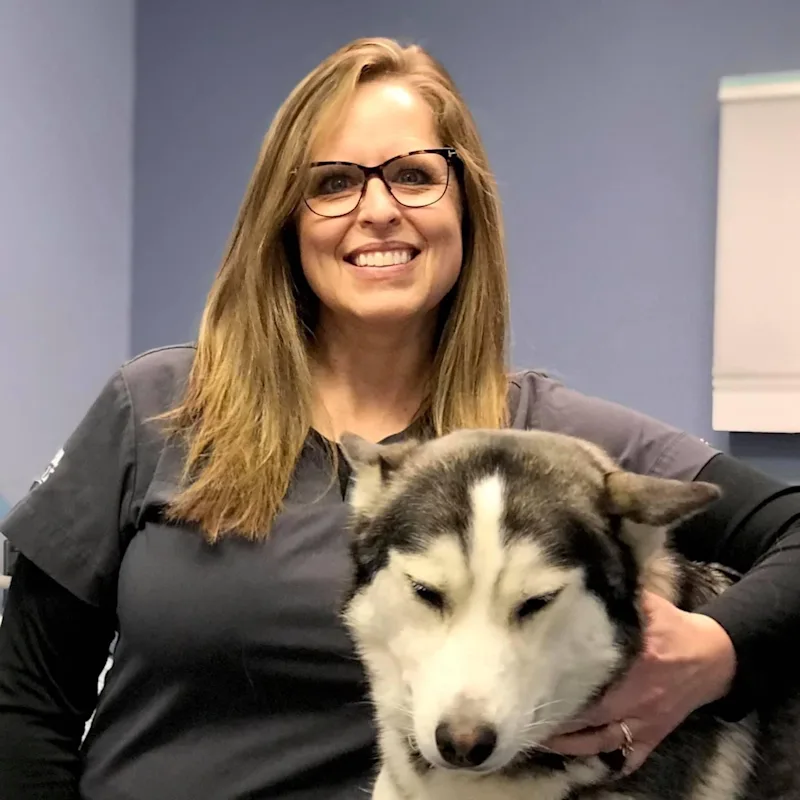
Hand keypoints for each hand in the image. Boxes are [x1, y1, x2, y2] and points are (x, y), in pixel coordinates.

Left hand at [543, 590, 736, 774]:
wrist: (714, 655)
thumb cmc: (673, 627)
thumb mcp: (647, 606)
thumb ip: (615, 598)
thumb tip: (583, 576)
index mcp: (634, 660)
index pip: (590, 676)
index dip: (559, 682)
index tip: (531, 681)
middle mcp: (637, 696)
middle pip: (589, 714)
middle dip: (557, 718)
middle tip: (525, 715)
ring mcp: (645, 720)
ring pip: (602, 741)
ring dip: (571, 744)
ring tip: (540, 740)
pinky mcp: (654, 735)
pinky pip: (631, 758)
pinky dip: (609, 763)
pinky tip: (584, 764)